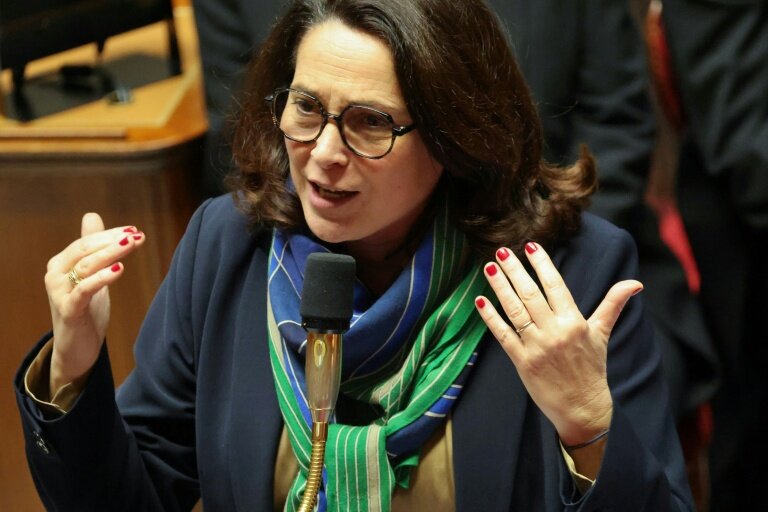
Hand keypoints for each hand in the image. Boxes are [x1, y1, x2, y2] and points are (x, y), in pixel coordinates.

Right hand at [45, 213, 145, 393]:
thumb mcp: (90, 275)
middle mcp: (55, 275)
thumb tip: (91, 216)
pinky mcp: (68, 311)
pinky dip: (101, 278)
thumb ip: (90, 247)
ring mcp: (60, 293)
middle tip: (136, 236)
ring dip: (111, 254)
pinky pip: (84, 290)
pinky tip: (119, 270)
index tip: (134, 230)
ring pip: (86, 266)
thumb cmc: (85, 310)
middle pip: (85, 250)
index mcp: (61, 263)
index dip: (110, 234)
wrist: (76, 349)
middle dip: (112, 241)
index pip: (86, 242)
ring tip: (131, 245)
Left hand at [474, 242, 641, 445]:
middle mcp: (554, 331)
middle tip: (502, 251)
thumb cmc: (592, 369)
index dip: (542, 265)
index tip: (530, 246)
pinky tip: (480, 301)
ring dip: (500, 287)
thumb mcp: (602, 334)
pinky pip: (503, 334)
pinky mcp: (522, 361)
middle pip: (530, 294)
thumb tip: (635, 283)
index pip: (555, 286)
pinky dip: (490, 317)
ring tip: (489, 268)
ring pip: (515, 310)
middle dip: (515, 270)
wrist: (583, 408)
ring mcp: (536, 346)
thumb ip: (613, 305)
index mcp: (574, 322)